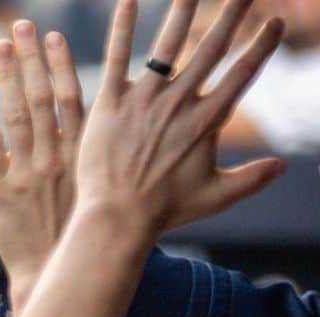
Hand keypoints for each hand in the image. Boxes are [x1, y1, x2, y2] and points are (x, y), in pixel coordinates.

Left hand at [0, 23, 85, 308]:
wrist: (53, 274)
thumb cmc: (78, 239)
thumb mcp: (95, 194)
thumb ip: (92, 159)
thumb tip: (104, 130)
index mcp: (82, 155)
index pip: (73, 98)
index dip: (60, 64)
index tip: (52, 36)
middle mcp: (56, 156)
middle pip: (41, 96)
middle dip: (29, 58)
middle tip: (19, 25)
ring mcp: (27, 172)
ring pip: (16, 113)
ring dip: (6, 76)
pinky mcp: (1, 191)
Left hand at [74, 0, 283, 243]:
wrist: (116, 220)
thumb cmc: (163, 212)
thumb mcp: (213, 197)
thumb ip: (249, 179)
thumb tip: (282, 166)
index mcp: (206, 122)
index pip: (241, 74)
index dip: (261, 47)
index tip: (273, 22)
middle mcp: (178, 104)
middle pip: (211, 49)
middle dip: (231, 14)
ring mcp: (144, 101)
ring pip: (167, 44)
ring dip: (182, 9)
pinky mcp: (110, 104)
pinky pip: (116, 58)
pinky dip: (122, 28)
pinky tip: (127, 0)